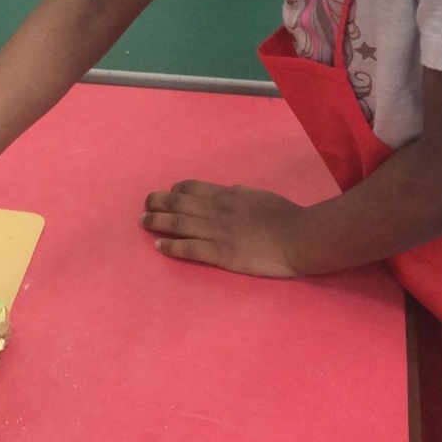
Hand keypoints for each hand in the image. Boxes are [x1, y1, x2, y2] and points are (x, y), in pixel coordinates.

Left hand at [141, 180, 304, 276]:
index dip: (175, 191)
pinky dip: (171, 245)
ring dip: (157, 222)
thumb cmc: (286, 216)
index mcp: (227, 195)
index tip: (167, 194)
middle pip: (179, 203)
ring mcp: (217, 232)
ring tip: (143, 221)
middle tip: (144, 205)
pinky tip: (158, 245)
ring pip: (179, 223)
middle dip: (158, 203)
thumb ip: (237, 196)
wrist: (299, 237)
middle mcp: (217, 210)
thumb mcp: (257, 196)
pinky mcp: (221, 253)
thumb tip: (225, 194)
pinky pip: (189, 248)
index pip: (192, 188)